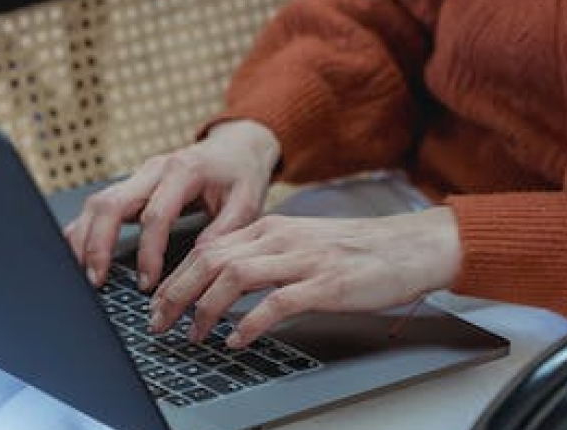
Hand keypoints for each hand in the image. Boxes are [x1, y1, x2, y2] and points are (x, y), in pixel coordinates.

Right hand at [64, 119, 280, 291]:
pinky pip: (100, 204)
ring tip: (84, 276)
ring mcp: (140, 175)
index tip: (147, 284)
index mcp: (184, 170)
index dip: (148, 252)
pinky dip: (85, 229)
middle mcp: (155, 168)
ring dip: (85, 239)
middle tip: (97, 282)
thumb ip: (224, 230)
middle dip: (99, 244)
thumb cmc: (241, 175)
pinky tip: (78, 255)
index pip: (155, 214)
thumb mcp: (247, 201)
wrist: (237, 146)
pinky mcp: (133, 184)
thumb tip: (198, 264)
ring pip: (99, 202)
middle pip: (113, 202)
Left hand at [147, 207, 462, 347]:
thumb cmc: (357, 250)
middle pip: (213, 259)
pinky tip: (238, 340)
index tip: (159, 303)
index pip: (210, 246)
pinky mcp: (325, 283)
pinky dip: (250, 323)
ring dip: (205, 307)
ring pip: (236, 275)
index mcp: (273, 226)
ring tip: (192, 334)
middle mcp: (282, 237)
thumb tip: (223, 280)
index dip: (177, 275)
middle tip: (158, 323)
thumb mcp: (302, 243)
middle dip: (177, 292)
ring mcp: (303, 259)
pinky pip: (277, 302)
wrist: (408, 246)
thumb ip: (266, 256)